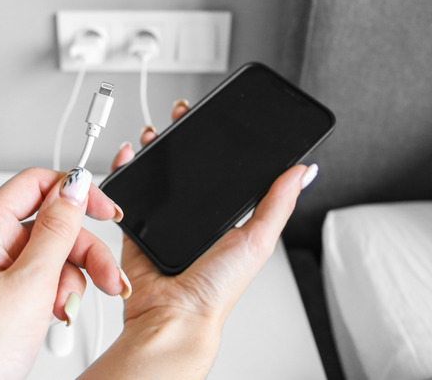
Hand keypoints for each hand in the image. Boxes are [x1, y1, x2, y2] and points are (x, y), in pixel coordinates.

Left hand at [0, 167, 127, 379]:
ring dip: (70, 281)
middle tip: (108, 280)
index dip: (77, 194)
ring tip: (68, 310)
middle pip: (50, 225)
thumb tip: (75, 187)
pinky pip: (37, 283)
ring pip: (48, 257)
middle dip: (84, 251)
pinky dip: (54, 298)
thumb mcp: (29, 284)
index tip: (108, 213)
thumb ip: (57, 232)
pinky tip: (56, 316)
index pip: (38, 184)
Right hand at [82, 100, 317, 378]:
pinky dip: (127, 171)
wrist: (173, 314)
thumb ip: (278, 204)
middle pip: (187, 169)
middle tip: (182, 116)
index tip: (218, 120)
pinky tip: (131, 155)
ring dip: (154, 150)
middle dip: (182, 138)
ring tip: (156, 133)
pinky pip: (129, 194)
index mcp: (225, 220)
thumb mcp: (258, 241)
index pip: (224, 172)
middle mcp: (194, 219)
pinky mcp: (137, 228)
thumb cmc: (215, 290)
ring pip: (157, 176)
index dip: (220, 144)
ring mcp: (164, 223)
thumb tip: (304, 173)